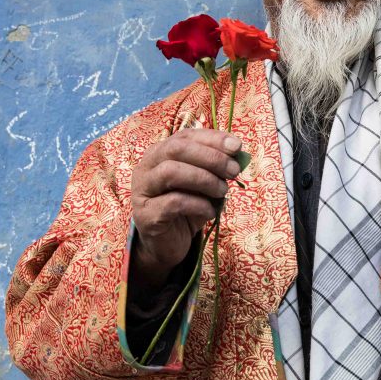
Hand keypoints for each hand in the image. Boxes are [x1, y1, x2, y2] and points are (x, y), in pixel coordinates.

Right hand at [130, 129, 241, 287]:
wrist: (168, 243)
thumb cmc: (187, 208)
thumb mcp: (204, 184)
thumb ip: (216, 167)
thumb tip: (238, 151)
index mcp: (159, 153)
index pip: (185, 136)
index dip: (212, 139)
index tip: (237, 146)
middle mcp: (146, 167)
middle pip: (176, 149)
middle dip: (210, 157)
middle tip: (233, 171)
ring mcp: (142, 190)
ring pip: (170, 172)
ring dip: (204, 180)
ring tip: (222, 192)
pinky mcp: (146, 215)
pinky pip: (173, 202)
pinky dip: (198, 205)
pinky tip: (210, 212)